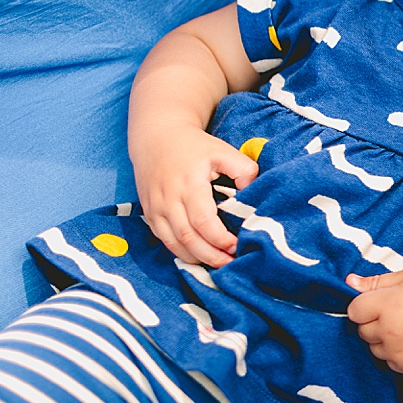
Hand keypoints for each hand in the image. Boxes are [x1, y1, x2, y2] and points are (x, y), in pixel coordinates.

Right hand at [132, 123, 257, 267]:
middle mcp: (168, 200)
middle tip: (231, 264)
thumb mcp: (223, 151)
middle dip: (211, 256)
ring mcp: (156, 209)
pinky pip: (164, 241)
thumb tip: (253, 196)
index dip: (220, 239)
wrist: (156, 137)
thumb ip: (243, 171)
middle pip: (188, 238)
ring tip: (218, 264)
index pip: (203, 221)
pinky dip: (181, 253)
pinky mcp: (150, 214)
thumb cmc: (195, 146)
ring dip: (196, 259)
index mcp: (188, 184)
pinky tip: (199, 257)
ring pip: (174, 244)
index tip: (237, 245)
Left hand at [345, 269, 402, 374]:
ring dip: (383, 338)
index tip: (381, 301)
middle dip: (373, 321)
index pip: (354, 311)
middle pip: (362, 330)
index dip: (365, 305)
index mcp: (389, 306)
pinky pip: (387, 360)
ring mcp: (399, 352)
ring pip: (373, 347)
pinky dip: (394, 352)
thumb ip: (376, 282)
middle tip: (398, 313)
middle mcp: (391, 332)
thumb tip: (348, 282)